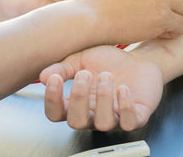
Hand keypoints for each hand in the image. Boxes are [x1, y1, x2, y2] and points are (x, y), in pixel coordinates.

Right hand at [39, 45, 163, 130]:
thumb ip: (63, 67)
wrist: (139, 59)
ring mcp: (114, 117)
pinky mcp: (136, 117)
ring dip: (103, 98)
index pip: (56, 113)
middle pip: (76, 123)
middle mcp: (93, 114)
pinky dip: (125, 106)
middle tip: (85, 74)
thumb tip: (43, 76)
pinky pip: (128, 122)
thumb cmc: (109, 62)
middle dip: (79, 98)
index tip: (54, 78)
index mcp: (77, 103)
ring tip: (107, 75)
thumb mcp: (82, 59)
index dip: (51, 100)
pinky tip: (123, 88)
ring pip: (103, 124)